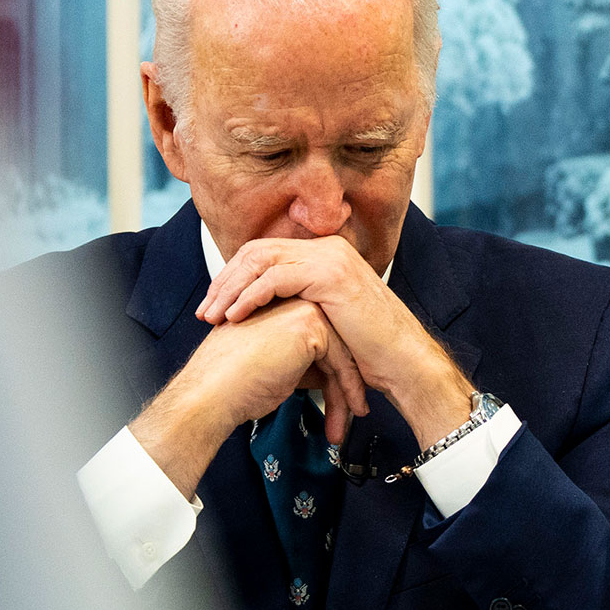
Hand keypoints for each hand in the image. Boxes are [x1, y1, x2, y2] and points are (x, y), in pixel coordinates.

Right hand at [129, 298, 369, 498]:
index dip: (333, 372)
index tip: (345, 398)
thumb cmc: (232, 385)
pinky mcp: (308, 323)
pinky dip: (349, 387)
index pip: (319, 339)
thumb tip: (329, 376)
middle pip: (334, 343)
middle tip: (357, 409)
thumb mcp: (275, 367)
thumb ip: (301, 362)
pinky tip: (352, 410)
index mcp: (278, 308)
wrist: (212, 392)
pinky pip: (341, 358)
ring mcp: (300, 307)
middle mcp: (291, 301)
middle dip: (346, 380)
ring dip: (350, 387)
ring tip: (356, 413)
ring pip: (340, 350)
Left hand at [197, 236, 475, 445]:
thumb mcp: (327, 320)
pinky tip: (235, 317)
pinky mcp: (330, 274)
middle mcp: (327, 247)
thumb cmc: (370, 351)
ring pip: (261, 260)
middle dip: (225, 281)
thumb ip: (299, 306)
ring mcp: (330, 257)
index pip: (266, 253)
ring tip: (213, 316)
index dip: (234, 277)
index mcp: (325, 253)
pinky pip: (276, 278)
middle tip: (204, 311)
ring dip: (231, 289)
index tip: (214, 305)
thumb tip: (263, 314)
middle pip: (258, 252)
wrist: (404, 362)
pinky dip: (250, 296)